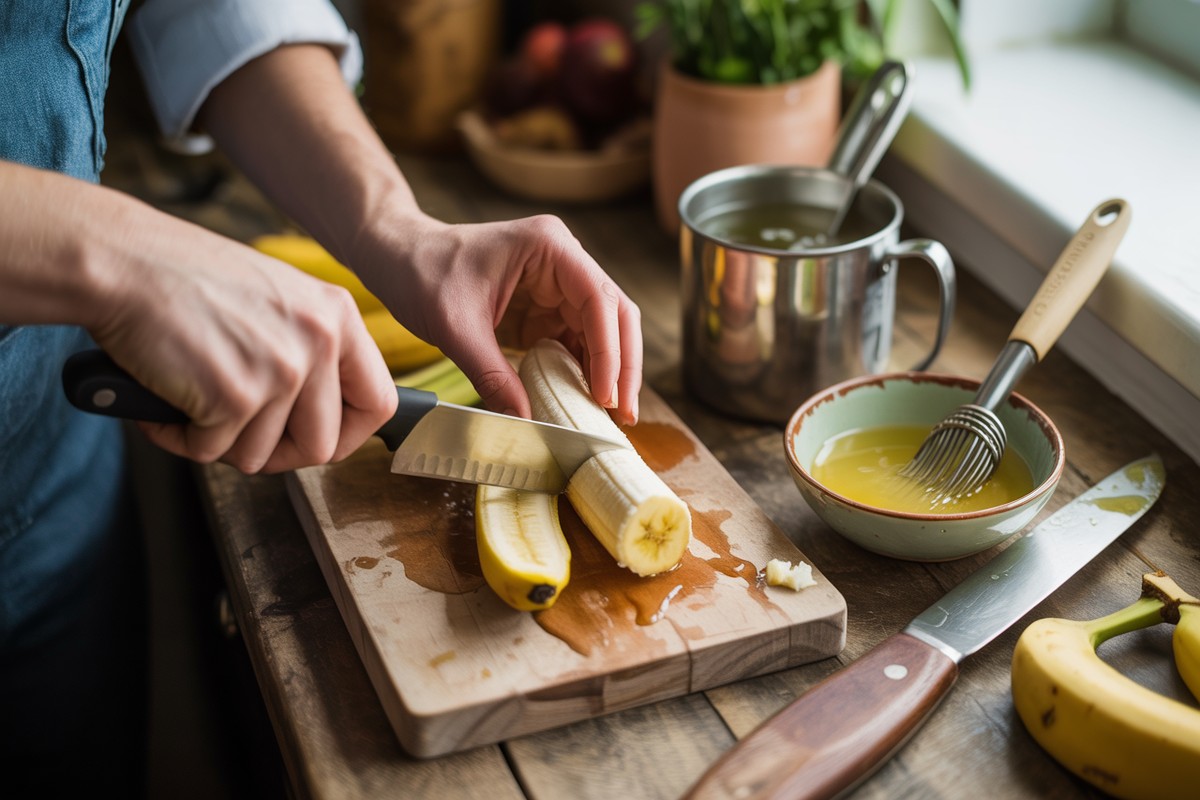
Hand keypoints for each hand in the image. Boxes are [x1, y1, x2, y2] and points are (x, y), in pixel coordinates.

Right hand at [89, 208, 397, 473]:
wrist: (124, 261)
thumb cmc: (188, 280)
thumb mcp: (278, 300)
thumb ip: (310, 349)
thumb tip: (326, 415)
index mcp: (338, 317)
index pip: (377, 403)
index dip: (349, 437)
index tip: (318, 441)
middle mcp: (319, 343)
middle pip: (321, 446)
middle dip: (277, 453)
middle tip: (237, 434)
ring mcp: (281, 371)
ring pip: (261, 455)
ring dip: (219, 441)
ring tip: (192, 398)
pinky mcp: (235, 396)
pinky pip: (211, 452)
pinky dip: (179, 436)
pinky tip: (163, 399)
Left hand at [351, 212, 642, 425]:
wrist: (396, 257)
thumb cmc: (420, 273)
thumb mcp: (454, 328)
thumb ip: (491, 375)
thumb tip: (525, 422)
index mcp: (548, 246)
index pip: (599, 299)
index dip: (609, 350)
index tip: (605, 394)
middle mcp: (563, 261)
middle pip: (615, 314)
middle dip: (623, 365)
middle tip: (624, 413)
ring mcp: (558, 285)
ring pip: (604, 331)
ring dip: (609, 372)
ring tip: (611, 416)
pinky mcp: (547, 309)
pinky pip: (578, 342)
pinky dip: (584, 373)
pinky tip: (585, 402)